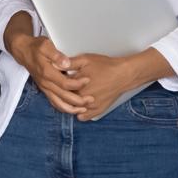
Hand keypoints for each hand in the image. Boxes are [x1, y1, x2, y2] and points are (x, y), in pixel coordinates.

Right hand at [11, 32, 87, 114]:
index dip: (78, 84)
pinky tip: (73, 109)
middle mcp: (45, 83)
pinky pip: (54, 103)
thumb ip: (56, 55)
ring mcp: (44, 88)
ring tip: (84, 109)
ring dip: (71, 109)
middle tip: (91, 99)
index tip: (88, 80)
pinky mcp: (45, 89)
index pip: (65, 83)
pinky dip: (64, 108)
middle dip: (78, 101)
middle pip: (64, 97)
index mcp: (47, 73)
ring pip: (58, 104)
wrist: (24, 51)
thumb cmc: (36, 47)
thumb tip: (66, 63)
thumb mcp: (46, 45)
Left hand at [58, 48, 172, 121]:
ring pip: (72, 110)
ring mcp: (89, 107)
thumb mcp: (86, 60)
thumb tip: (54, 65)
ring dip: (70, 104)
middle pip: (64, 100)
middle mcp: (81, 98)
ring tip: (74, 94)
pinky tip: (81, 104)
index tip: (60, 79)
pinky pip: (82, 117)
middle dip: (63, 94)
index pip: (59, 88)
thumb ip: (69, 63)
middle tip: (67, 86)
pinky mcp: (96, 112)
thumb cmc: (105, 66)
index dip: (58, 82)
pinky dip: (80, 112)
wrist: (123, 75)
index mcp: (76, 85)